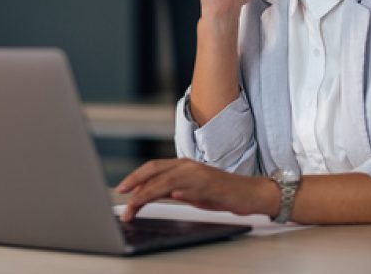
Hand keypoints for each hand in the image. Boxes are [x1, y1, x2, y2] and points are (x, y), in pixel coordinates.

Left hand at [115, 158, 276, 221]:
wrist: (250, 192)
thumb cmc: (220, 192)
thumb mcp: (190, 190)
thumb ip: (171, 189)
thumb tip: (149, 195)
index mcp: (182, 166)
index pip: (153, 167)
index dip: (135, 176)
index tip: (121, 188)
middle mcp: (189, 166)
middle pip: (156, 171)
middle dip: (136, 184)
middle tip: (122, 196)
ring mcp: (200, 175)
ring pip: (169, 180)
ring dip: (149, 193)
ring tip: (136, 204)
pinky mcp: (212, 186)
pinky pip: (193, 188)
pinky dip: (182, 191)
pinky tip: (173, 195)